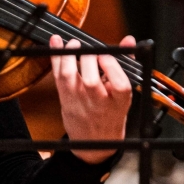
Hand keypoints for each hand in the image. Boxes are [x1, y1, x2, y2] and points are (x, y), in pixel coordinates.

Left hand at [50, 34, 133, 163]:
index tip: (106, 55)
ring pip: (70, 78)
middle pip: (91, 81)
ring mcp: (80, 102)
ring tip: (73, 44)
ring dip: (68, 57)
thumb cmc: (111, 114)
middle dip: (88, 59)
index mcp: (120, 101)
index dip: (111, 67)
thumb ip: (126, 64)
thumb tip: (128, 40)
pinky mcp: (65, 100)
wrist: (94, 143)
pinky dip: (55, 58)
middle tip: (89, 48)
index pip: (119, 85)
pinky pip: (58, 77)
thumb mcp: (124, 93)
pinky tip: (55, 43)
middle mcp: (99, 103)